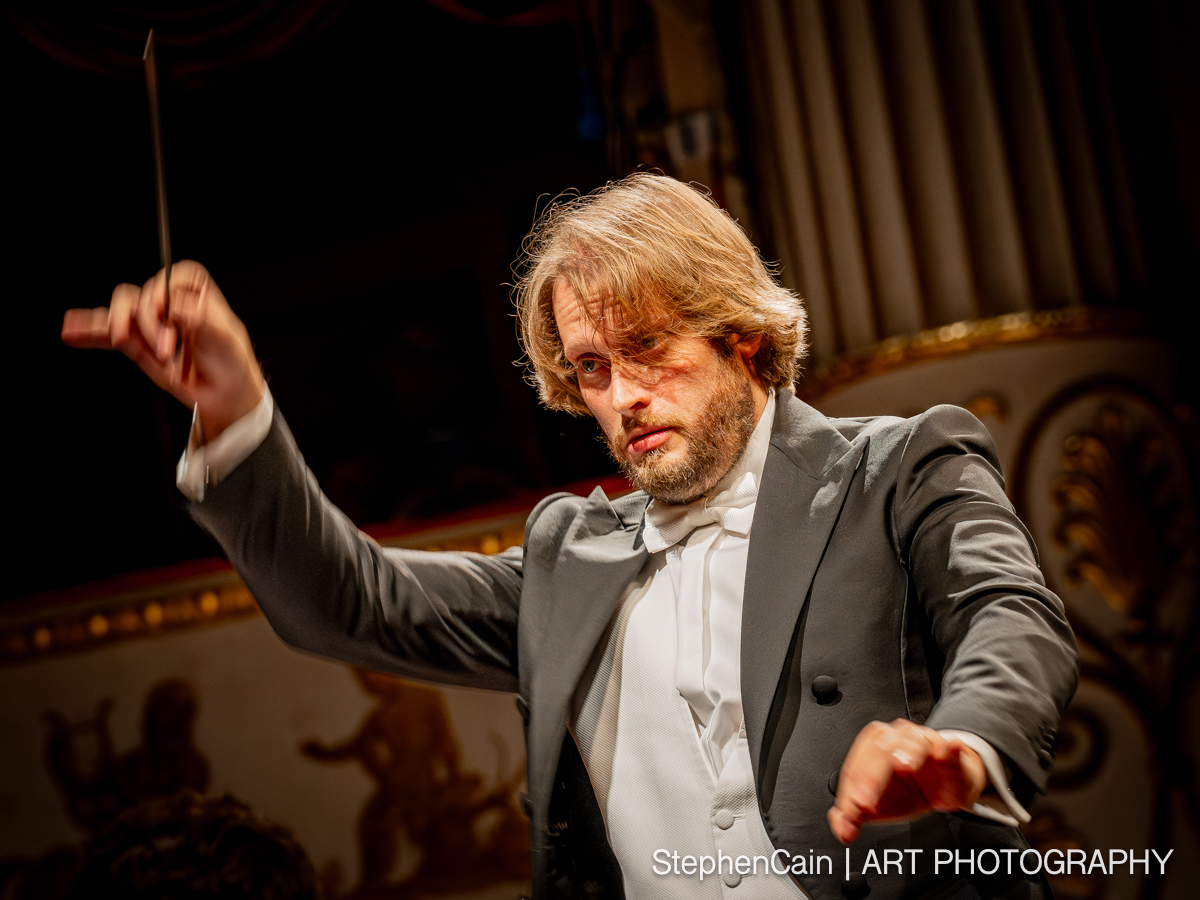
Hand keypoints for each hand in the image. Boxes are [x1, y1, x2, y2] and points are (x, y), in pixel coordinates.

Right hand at [62, 261, 263, 441]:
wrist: (224, 397)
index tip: (165, 311)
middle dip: (147, 321)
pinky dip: (89, 330)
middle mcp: (170, 305)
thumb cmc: (232, 364)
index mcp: (197, 295)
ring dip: (120, 325)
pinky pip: (108, 333)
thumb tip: (177, 306)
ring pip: (123, 310)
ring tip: (124, 341)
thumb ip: (201, 320)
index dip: (164, 289)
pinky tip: (72, 329)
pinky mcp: (137, 344)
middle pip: (143, 295)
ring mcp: (150, 324)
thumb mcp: (225, 340)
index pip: (174, 278)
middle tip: (164, 348)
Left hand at [827, 719, 985, 843]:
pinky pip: (947, 745)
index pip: (856, 766)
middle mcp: (895, 740)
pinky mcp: (948, 750)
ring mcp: (923, 742)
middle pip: (879, 752)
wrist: (946, 787)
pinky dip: (947, 747)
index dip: (851, 789)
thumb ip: (856, 816)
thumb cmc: (909, 791)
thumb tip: (842, 829)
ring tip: (904, 768)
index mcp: (871, 751)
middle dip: (872, 777)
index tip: (854, 809)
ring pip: (912, 742)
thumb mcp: (881, 806)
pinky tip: (945, 752)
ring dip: (907, 753)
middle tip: (867, 802)